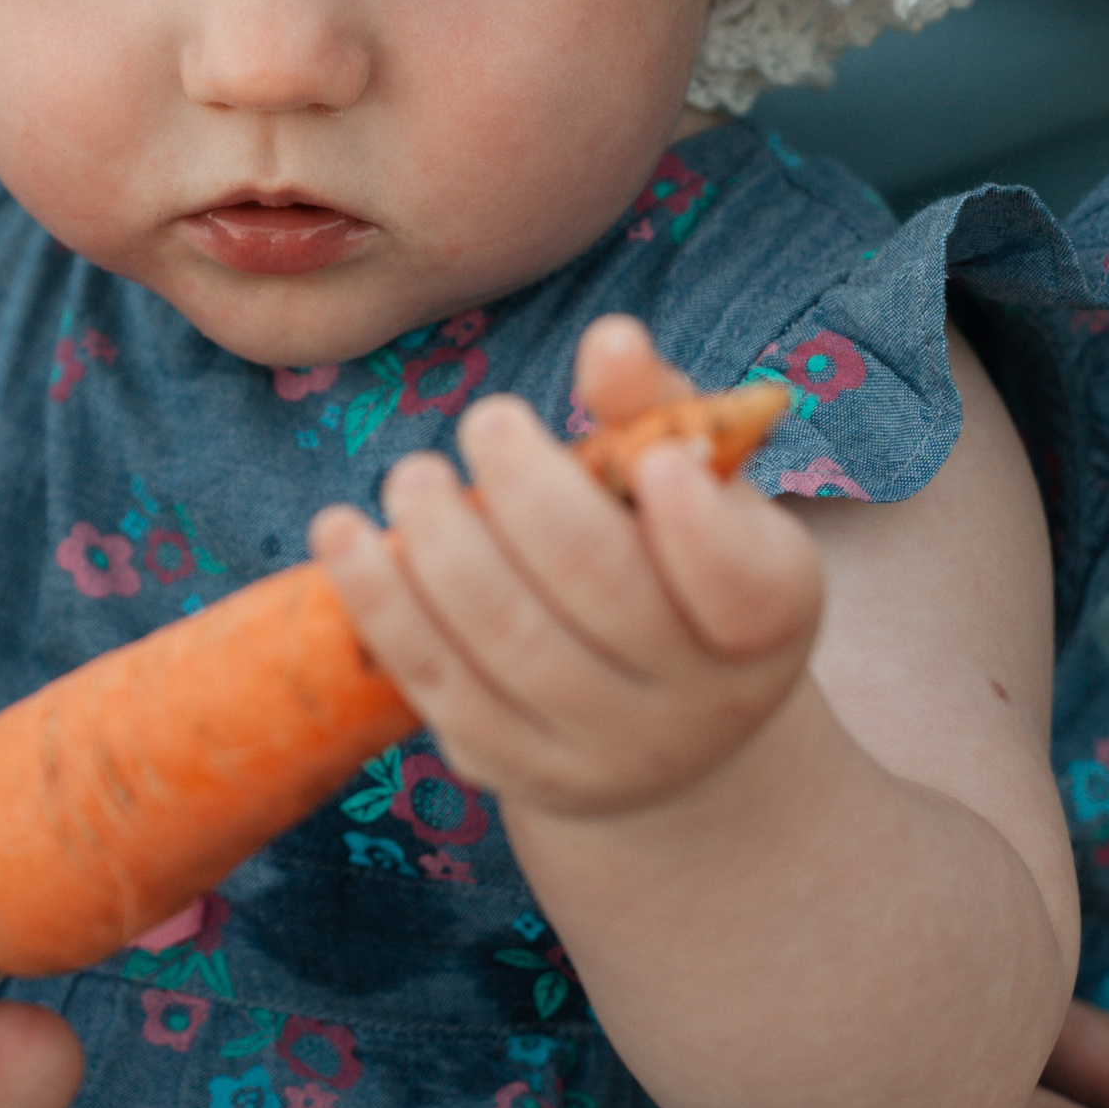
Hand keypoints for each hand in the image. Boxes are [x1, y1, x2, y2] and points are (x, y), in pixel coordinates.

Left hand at [307, 315, 823, 825]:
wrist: (649, 721)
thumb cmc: (670, 562)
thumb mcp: (692, 489)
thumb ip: (654, 414)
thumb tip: (611, 341)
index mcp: (767, 616)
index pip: (742, 583)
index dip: (700, 528)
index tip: (652, 463)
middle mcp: (698, 699)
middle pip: (605, 593)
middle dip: (534, 498)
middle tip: (486, 422)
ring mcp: (601, 749)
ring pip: (508, 641)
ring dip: (443, 546)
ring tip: (413, 477)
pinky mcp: (509, 766)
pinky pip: (434, 681)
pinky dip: (380, 602)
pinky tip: (341, 534)